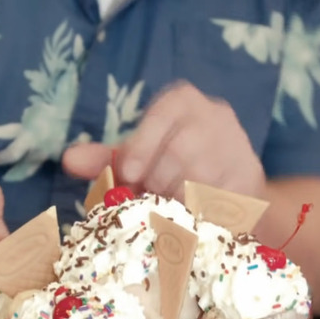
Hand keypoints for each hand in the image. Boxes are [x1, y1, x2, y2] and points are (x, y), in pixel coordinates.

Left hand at [63, 81, 265, 200]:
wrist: (231, 185)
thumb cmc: (173, 165)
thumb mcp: (138, 157)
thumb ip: (105, 158)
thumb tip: (69, 160)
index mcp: (182, 101)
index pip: (164, 114)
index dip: (144, 145)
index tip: (129, 174)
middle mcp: (215, 115)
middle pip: (182, 151)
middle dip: (158, 182)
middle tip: (149, 198)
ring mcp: (238, 145)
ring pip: (202, 178)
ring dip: (178, 201)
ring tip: (170, 208)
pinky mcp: (251, 177)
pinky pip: (221, 200)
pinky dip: (200, 214)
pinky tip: (193, 217)